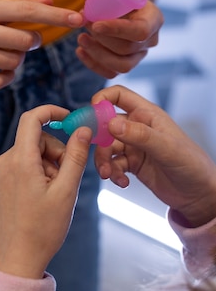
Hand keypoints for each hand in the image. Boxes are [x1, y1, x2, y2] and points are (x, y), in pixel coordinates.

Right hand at [0, 0, 81, 88]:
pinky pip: (2, 81)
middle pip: (26, 42)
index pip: (27, 12)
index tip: (79, 19)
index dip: (56, 16)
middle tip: (26, 38)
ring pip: (15, 63)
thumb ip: (20, 6)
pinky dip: (7, 75)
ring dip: (18, 58)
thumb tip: (52, 3)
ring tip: (5, 50)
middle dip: (33, 41)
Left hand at [0, 105, 91, 278]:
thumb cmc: (43, 229)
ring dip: (46, 165)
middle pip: (35, 139)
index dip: (52, 112)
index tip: (69, 118)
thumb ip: (76, 157)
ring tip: (54, 193)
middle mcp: (3, 162)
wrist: (16, 260)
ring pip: (28, 154)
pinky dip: (34, 173)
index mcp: (20, 160)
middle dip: (56, 151)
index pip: (33, 118)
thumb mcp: (67, 191)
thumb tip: (84, 130)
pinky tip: (40, 198)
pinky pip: (18, 166)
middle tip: (68, 177)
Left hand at [76, 0, 163, 77]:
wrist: (126, 5)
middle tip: (85, 25)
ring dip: (97, 54)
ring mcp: (140, 55)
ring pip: (121, 65)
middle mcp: (151, 40)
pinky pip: (112, 73)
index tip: (95, 24)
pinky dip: (93, 64)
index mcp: (154, 18)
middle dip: (102, 39)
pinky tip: (80, 51)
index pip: (140, 30)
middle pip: (127, 49)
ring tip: (80, 38)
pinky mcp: (127, 64)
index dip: (117, 30)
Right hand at [93, 85, 215, 227]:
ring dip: (103, 161)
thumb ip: (140, 135)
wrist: (199, 195)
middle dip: (97, 140)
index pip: (118, 96)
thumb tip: (111, 123)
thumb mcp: (167, 149)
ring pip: (106, 147)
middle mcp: (138, 127)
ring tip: (109, 175)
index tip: (91, 113)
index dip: (102, 99)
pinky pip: (113, 164)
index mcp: (147, 114)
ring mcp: (134, 146)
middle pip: (105, 124)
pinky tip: (122, 183)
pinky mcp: (132, 163)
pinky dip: (113, 173)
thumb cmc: (192, 165)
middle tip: (95, 154)